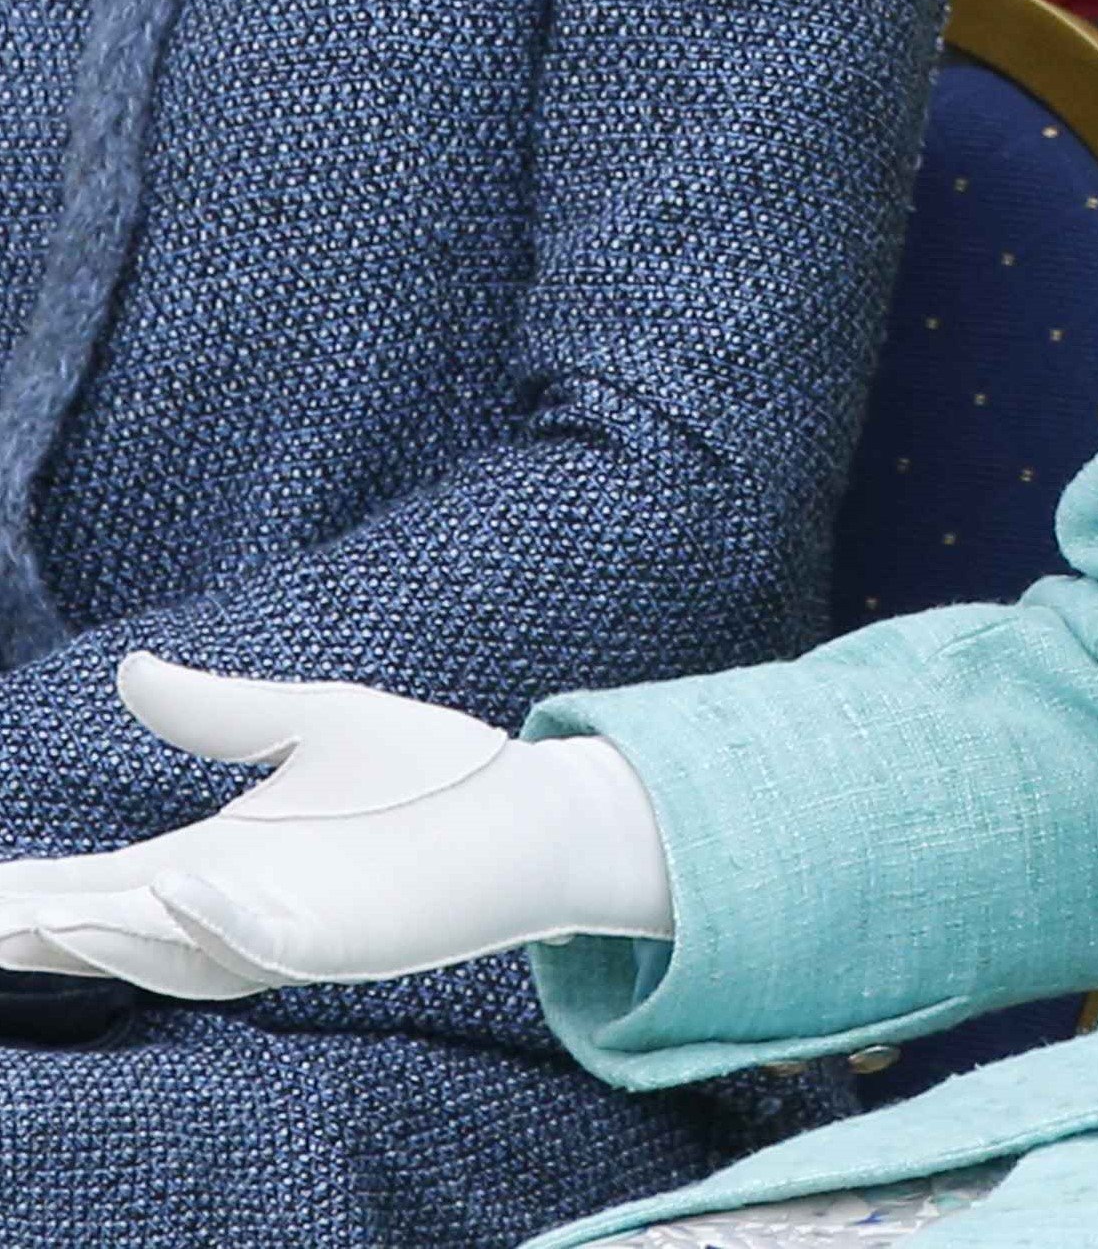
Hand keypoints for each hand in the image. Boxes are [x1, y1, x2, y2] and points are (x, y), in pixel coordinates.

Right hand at [0, 656, 672, 998]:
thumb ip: (218, 713)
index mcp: (207, 861)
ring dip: (102, 933)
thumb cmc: (423, 772)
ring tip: (37, 912)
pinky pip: (260, 941)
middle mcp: (227, 908)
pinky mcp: (338, 940)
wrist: (524, 806)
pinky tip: (173, 885)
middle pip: (102, 933)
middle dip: (32, 931)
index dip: (20, 893)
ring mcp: (279, 931)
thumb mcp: (306, 724)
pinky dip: (212, 921)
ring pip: (167, 950)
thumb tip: (130, 671)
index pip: (85, 885)